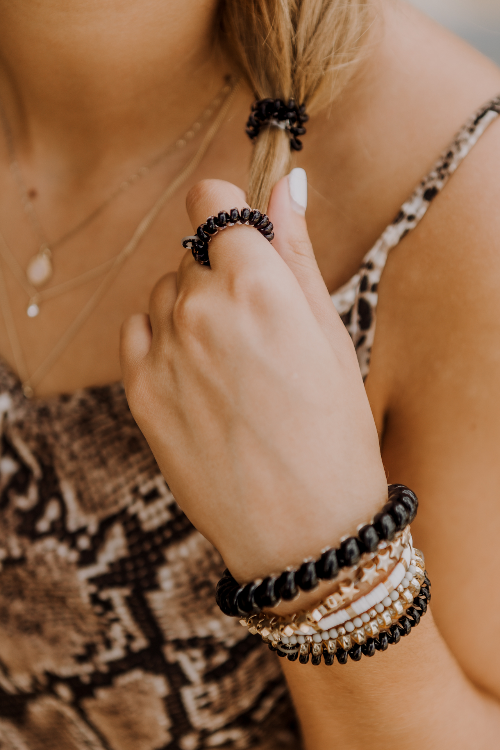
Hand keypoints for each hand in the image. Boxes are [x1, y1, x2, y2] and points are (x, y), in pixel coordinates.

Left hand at [120, 171, 386, 581]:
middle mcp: (199, 308)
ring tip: (230, 362)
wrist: (302, 528)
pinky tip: (198, 375)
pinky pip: (137, 332)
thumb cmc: (333, 430)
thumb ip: (297, 250)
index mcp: (256, 283)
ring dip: (190, 307)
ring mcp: (163, 350)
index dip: (227, 211)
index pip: (212, 200)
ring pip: (163, 292)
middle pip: (192, 252)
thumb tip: (287, 182)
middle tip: (257, 327)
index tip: (240, 233)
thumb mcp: (329, 333)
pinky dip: (161, 339)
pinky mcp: (139, 391)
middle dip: (220, 272)